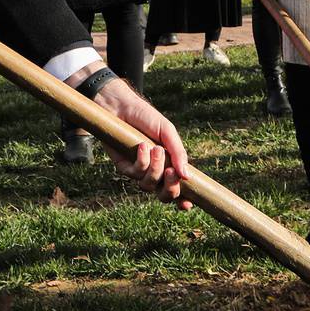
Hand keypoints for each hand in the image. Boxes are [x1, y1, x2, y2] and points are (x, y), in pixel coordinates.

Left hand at [90, 76, 191, 208]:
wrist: (122, 107)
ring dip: (155, 168)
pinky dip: (141, 161)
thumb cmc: (147, 118)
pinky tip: (141, 146)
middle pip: (163, 195)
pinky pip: (134, 173)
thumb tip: (187, 176)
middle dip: (169, 188)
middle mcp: (155, 171)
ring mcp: (139, 170)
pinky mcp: (123, 166)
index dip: (182, 200)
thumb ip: (178, 153)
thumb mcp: (167, 132)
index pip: (178, 189)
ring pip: (148, 185)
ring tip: (155, 148)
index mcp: (169, 165)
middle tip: (171, 172)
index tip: (187, 204)